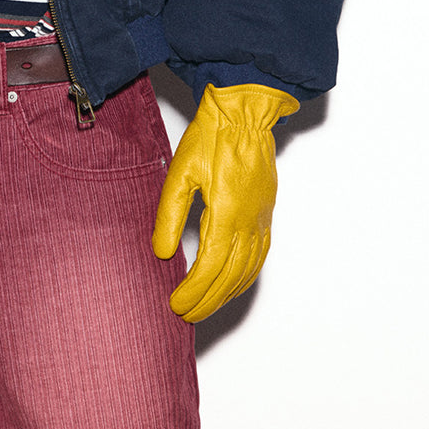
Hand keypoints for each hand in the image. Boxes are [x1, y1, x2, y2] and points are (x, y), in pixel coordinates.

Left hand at [152, 83, 298, 321]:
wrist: (242, 114)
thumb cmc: (211, 137)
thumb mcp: (180, 173)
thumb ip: (170, 215)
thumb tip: (162, 253)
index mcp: (227, 213)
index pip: (211, 266)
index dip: (194, 291)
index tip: (176, 304)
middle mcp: (250, 221)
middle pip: (230, 276)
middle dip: (208, 300)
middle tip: (186, 315)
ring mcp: (261, 218)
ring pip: (248, 269)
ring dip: (227, 293)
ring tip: (205, 306)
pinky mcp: (265, 212)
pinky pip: (260, 255)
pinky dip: (246, 276)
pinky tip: (233, 282)